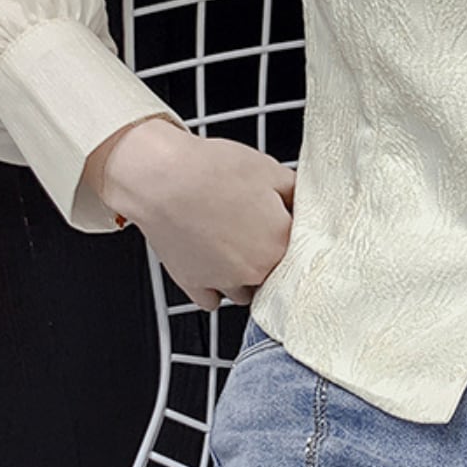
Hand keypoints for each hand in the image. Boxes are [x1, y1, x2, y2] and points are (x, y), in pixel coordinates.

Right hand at [95, 118, 296, 310]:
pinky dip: (217, 285)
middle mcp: (255, 270)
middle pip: (276, 271)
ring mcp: (223, 281)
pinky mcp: (193, 285)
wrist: (163, 179)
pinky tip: (215, 260)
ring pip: (247, 289)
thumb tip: (303, 201)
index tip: (284, 218)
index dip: (292, 229)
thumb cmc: (212, 171)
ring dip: (247, 273)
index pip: (302, 249)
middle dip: (271, 251)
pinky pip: (213, 298)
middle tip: (258, 224)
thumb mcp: (270, 169)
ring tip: (235, 241)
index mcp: (279, 243)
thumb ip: (296, 192)